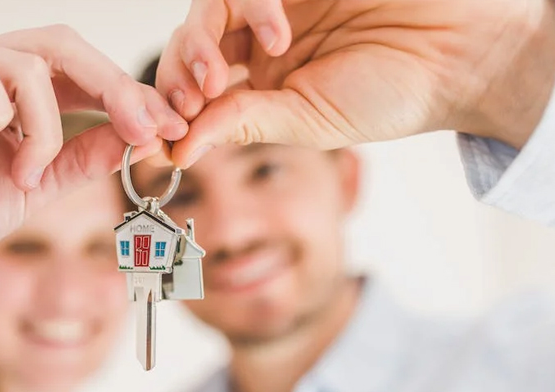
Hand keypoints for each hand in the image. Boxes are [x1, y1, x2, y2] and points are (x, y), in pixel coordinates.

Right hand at [0, 26, 187, 275]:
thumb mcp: (37, 185)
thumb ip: (82, 157)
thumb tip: (139, 134)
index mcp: (4, 88)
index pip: (75, 70)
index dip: (124, 93)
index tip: (166, 127)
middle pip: (61, 45)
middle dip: (113, 87)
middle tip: (145, 128)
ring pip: (27, 63)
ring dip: (45, 128)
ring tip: (25, 174)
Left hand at [157, 0, 554, 166]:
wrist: (455, 52)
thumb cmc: (389, 95)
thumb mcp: (306, 122)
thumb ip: (242, 124)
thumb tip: (177, 152)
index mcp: (261, 87)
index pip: (196, 93)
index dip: (171, 112)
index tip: (161, 139)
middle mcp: (260, 46)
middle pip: (190, 48)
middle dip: (176, 78)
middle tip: (187, 104)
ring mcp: (274, 7)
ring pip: (207, 11)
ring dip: (200, 44)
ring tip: (218, 78)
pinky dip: (251, 6)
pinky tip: (278, 34)